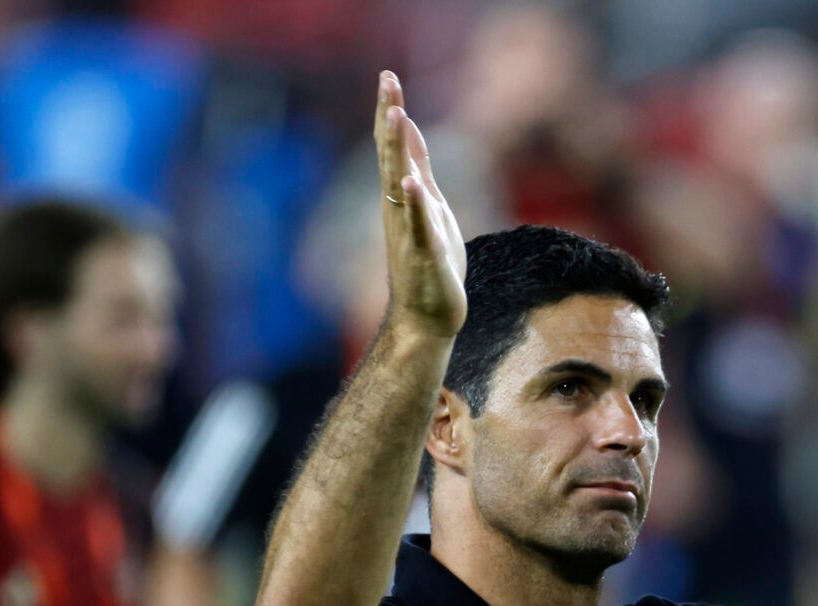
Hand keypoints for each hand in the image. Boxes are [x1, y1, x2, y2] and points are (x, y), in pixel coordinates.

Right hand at [375, 71, 466, 338]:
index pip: (394, 146)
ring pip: (400, 184)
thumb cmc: (430, 262)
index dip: (391, 111)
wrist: (426, 317)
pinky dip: (413, 204)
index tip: (388, 76)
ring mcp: (409, 230)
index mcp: (403, 195)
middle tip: (387, 81)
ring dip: (398, 152)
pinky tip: (410, 184)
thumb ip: (419, 167)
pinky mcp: (424, 254)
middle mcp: (399, 208)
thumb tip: (409, 128)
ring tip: (397, 117)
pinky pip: (417, 226)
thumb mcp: (430, 205)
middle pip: (391, 155)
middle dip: (390, 118)